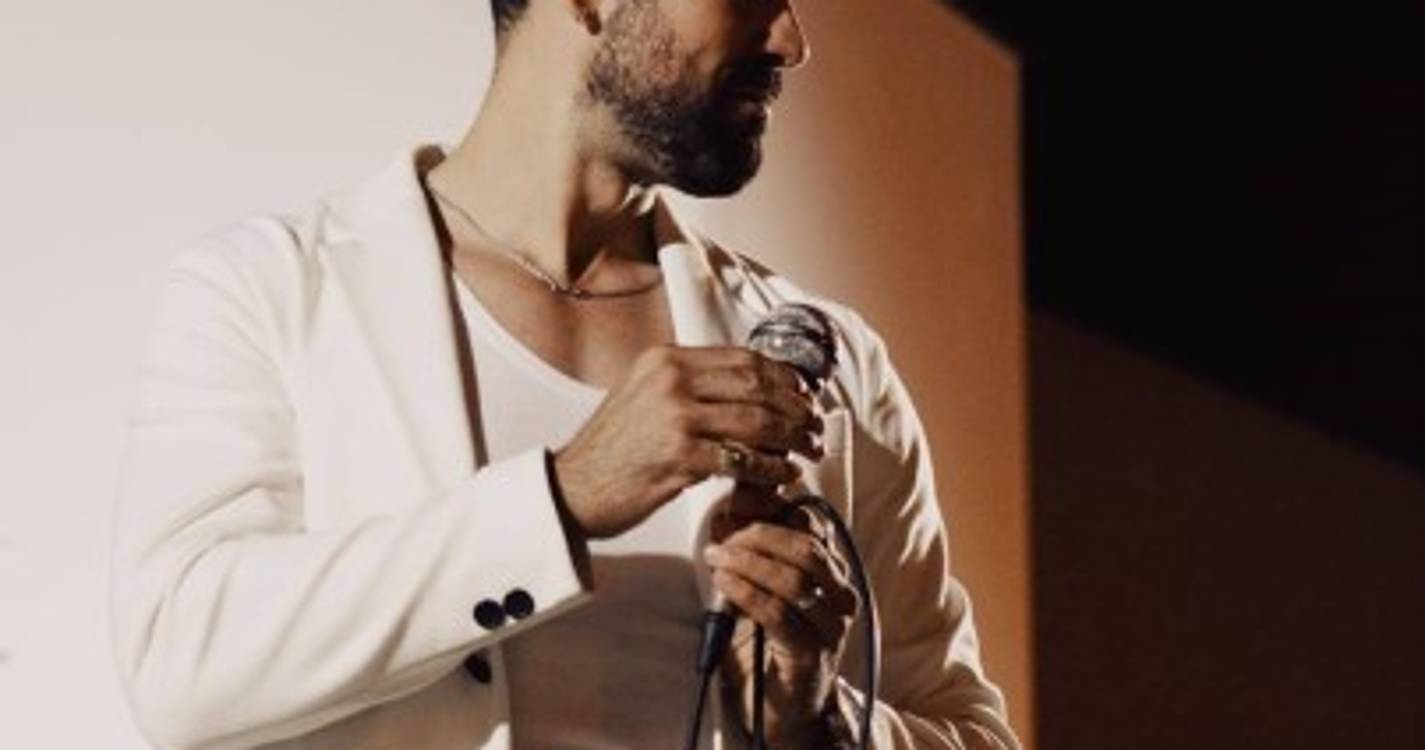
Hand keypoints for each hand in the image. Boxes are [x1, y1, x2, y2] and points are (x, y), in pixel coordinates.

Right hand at [551, 344, 823, 539]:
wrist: (571, 488)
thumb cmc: (614, 450)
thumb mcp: (645, 396)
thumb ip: (691, 385)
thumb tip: (752, 387)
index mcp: (665, 359)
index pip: (743, 359)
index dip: (783, 378)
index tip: (805, 396)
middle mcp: (671, 379)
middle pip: (756, 386)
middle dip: (796, 408)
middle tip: (816, 427)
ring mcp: (675, 416)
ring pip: (756, 421)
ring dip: (792, 438)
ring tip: (809, 451)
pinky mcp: (680, 456)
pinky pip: (742, 460)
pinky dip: (771, 469)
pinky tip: (784, 475)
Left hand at [704, 487, 858, 746]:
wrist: (784, 708)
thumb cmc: (770, 643)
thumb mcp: (764, 590)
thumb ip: (754, 555)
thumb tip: (728, 511)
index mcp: (835, 574)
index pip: (813, 527)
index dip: (774, 512)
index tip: (735, 511)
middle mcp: (842, 597)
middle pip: (806, 548)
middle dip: (759, 536)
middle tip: (722, 539)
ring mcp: (831, 627)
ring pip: (793, 579)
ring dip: (748, 563)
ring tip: (716, 559)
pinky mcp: (811, 654)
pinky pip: (778, 613)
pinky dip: (746, 592)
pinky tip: (724, 584)